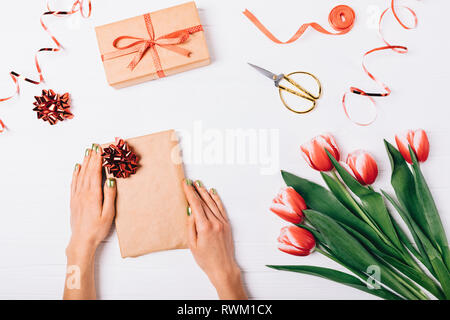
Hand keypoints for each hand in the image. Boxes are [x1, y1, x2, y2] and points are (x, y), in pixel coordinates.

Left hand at [64, 144, 115, 299]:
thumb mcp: (109, 214)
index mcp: (93, 195)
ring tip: (87, 152)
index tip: (101, 149)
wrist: (81, 240)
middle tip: (94, 146)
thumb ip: (109, 196)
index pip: (96, 173)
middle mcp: (83, 193)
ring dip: (84, 162)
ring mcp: (77, 196)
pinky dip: (76, 173)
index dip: (98, 160)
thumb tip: (110, 180)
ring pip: (80, 175)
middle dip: (92, 157)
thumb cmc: (97, 229)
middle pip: (87, 171)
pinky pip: (74, 183)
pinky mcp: (73, 201)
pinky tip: (77, 168)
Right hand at [183, 179, 246, 299]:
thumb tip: (191, 213)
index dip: (190, 193)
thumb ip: (190, 227)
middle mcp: (215, 223)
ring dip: (205, 193)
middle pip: (203, 202)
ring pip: (212, 203)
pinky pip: (221, 208)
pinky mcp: (227, 225)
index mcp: (204, 227)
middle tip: (190, 182)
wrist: (223, 268)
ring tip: (199, 184)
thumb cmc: (206, 260)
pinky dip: (216, 199)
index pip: (196, 205)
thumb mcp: (192, 245)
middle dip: (196, 191)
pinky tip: (212, 193)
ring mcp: (222, 223)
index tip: (185, 185)